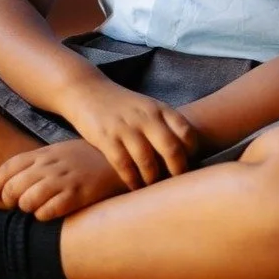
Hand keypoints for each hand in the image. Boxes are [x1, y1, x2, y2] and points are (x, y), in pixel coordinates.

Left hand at [0, 140, 127, 219]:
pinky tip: (49, 213)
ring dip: (27, 209)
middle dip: (10, 200)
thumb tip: (10, 181)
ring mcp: (64, 179)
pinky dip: (43, 215)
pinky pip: (48, 211)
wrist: (122, 160)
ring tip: (35, 209)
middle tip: (17, 205)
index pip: (9, 167)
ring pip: (28, 200)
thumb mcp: (60, 152)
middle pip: (14, 186)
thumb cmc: (88, 159)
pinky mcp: (78, 194)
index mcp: (45, 153)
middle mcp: (51, 166)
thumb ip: (37, 164)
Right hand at [61, 80, 197, 190]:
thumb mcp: (147, 107)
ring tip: (154, 188)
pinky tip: (135, 187)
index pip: (186, 132)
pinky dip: (132, 180)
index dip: (192, 152)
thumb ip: (165, 125)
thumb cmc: (122, 106)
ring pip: (147, 161)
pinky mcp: (106, 138)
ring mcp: (126, 127)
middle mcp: (145, 117)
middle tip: (176, 185)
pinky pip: (124, 165)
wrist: (87, 90)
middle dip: (177, 171)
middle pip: (171, 148)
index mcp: (159, 109)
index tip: (189, 165)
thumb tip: (186, 154)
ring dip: (153, 179)